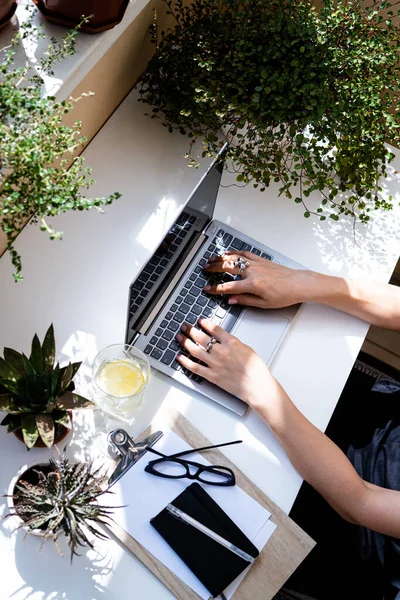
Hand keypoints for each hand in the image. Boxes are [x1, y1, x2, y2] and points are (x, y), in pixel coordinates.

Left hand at [176, 318, 272, 407]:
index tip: (200, 321)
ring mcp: (215, 364)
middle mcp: (221, 351)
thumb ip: (233, 343)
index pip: (215, 329)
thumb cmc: (256, 370)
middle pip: (201, 337)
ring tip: (180, 337)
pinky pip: (194, 367)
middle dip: (191, 330)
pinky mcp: (211, 376)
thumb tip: (224, 339)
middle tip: (185, 327)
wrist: (257, 386)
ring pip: (195, 350)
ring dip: (185, 342)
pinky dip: (185, 362)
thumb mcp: (247, 349)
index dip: (206, 324)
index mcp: (231, 343)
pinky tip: (180, 357)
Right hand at [203, 251, 317, 308]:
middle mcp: (252, 272)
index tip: (207, 289)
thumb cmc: (284, 295)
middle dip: (214, 268)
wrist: (298, 284)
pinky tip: (228, 253)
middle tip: (205, 269)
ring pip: (234, 258)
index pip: (228, 287)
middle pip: (227, 268)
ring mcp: (256, 264)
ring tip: (211, 260)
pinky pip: (245, 254)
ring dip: (221, 258)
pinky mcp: (261, 260)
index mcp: (252, 285)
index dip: (215, 289)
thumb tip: (231, 300)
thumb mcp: (264, 304)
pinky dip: (234, 252)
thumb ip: (245, 300)